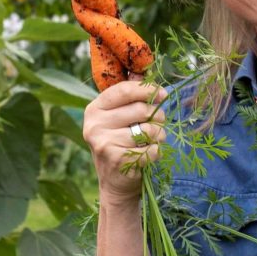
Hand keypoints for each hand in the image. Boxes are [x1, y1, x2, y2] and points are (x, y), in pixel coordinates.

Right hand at [83, 80, 166, 205]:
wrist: (115, 184)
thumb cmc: (121, 144)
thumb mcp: (118, 118)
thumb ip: (128, 96)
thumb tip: (144, 71)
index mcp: (94, 109)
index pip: (125, 90)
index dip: (147, 90)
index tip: (162, 95)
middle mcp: (94, 125)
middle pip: (140, 110)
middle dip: (157, 117)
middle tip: (158, 124)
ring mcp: (104, 143)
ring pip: (148, 130)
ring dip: (159, 136)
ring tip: (153, 141)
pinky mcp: (118, 161)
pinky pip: (151, 150)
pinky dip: (156, 152)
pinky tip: (148, 155)